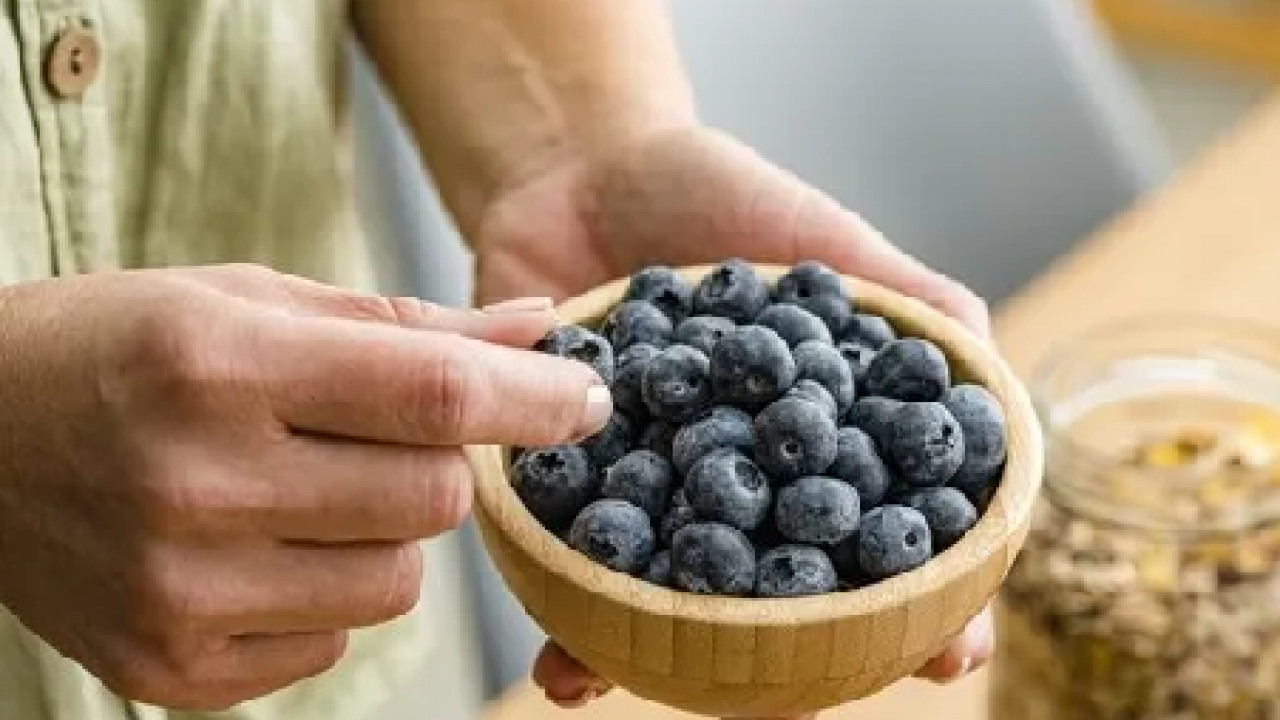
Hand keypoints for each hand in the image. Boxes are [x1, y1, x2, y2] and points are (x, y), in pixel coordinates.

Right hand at [0, 265, 609, 710]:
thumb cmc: (126, 346)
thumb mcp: (253, 300)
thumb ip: (408, 325)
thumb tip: (542, 332)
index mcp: (220, 366)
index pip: (434, 397)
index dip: (535, 402)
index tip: (588, 399)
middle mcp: (197, 486)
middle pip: (435, 501)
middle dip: (442, 463)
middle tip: (383, 431)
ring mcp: (180, 594)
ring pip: (399, 580)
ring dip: (387, 530)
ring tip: (307, 486)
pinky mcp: (172, 670)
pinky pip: (336, 639)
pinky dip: (327, 589)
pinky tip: (257, 543)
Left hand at [476, 126, 994, 716]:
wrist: (577, 167)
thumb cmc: (711, 195)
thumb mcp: (818, 236)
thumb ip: (901, 294)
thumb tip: (983, 360)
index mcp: (814, 436)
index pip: (887, 529)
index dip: (928, 594)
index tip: (954, 648)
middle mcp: (742, 477)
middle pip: (786, 592)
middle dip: (805, 659)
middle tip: (814, 701)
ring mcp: (656, 488)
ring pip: (677, 600)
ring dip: (675, 665)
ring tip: (679, 701)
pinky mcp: (571, 480)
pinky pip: (573, 563)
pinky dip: (569, 616)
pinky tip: (567, 666)